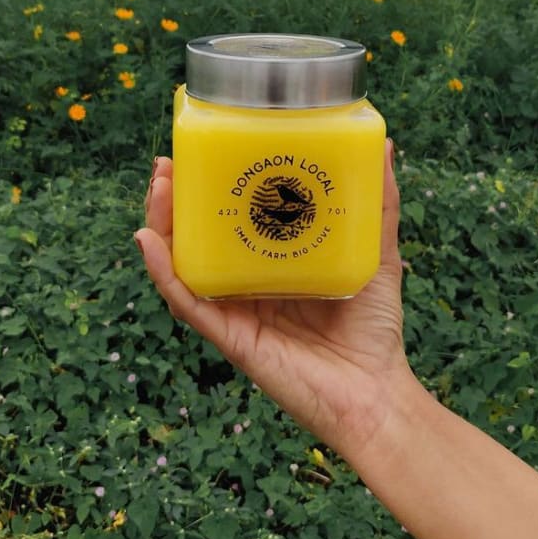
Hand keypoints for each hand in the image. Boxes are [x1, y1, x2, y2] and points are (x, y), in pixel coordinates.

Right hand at [134, 140, 415, 463]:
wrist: (376, 392)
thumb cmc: (375, 329)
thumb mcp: (377, 254)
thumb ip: (379, 206)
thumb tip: (386, 146)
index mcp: (273, 265)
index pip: (232, 222)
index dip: (211, 188)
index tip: (201, 151)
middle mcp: (247, 285)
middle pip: (198, 239)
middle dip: (175, 201)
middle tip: (166, 165)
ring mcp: (235, 311)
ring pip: (183, 266)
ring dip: (161, 226)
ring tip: (157, 189)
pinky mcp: (230, 337)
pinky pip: (188, 302)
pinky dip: (164, 272)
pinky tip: (151, 242)